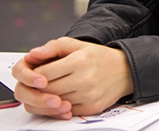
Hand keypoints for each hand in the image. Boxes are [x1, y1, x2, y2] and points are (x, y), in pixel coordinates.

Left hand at [12, 37, 133, 118]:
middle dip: (39, 88)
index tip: (36, 74)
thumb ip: (54, 47)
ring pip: (55, 103)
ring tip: (51, 90)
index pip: (44, 73)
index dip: (35, 75)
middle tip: (40, 84)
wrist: (125, 71)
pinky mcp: (92, 108)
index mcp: (79, 60)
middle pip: (48, 90)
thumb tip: (33, 54)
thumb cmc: (99, 57)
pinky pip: (66, 112)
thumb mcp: (78, 45)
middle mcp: (85, 79)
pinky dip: (60, 108)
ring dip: (48, 99)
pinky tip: (62, 99)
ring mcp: (89, 95)